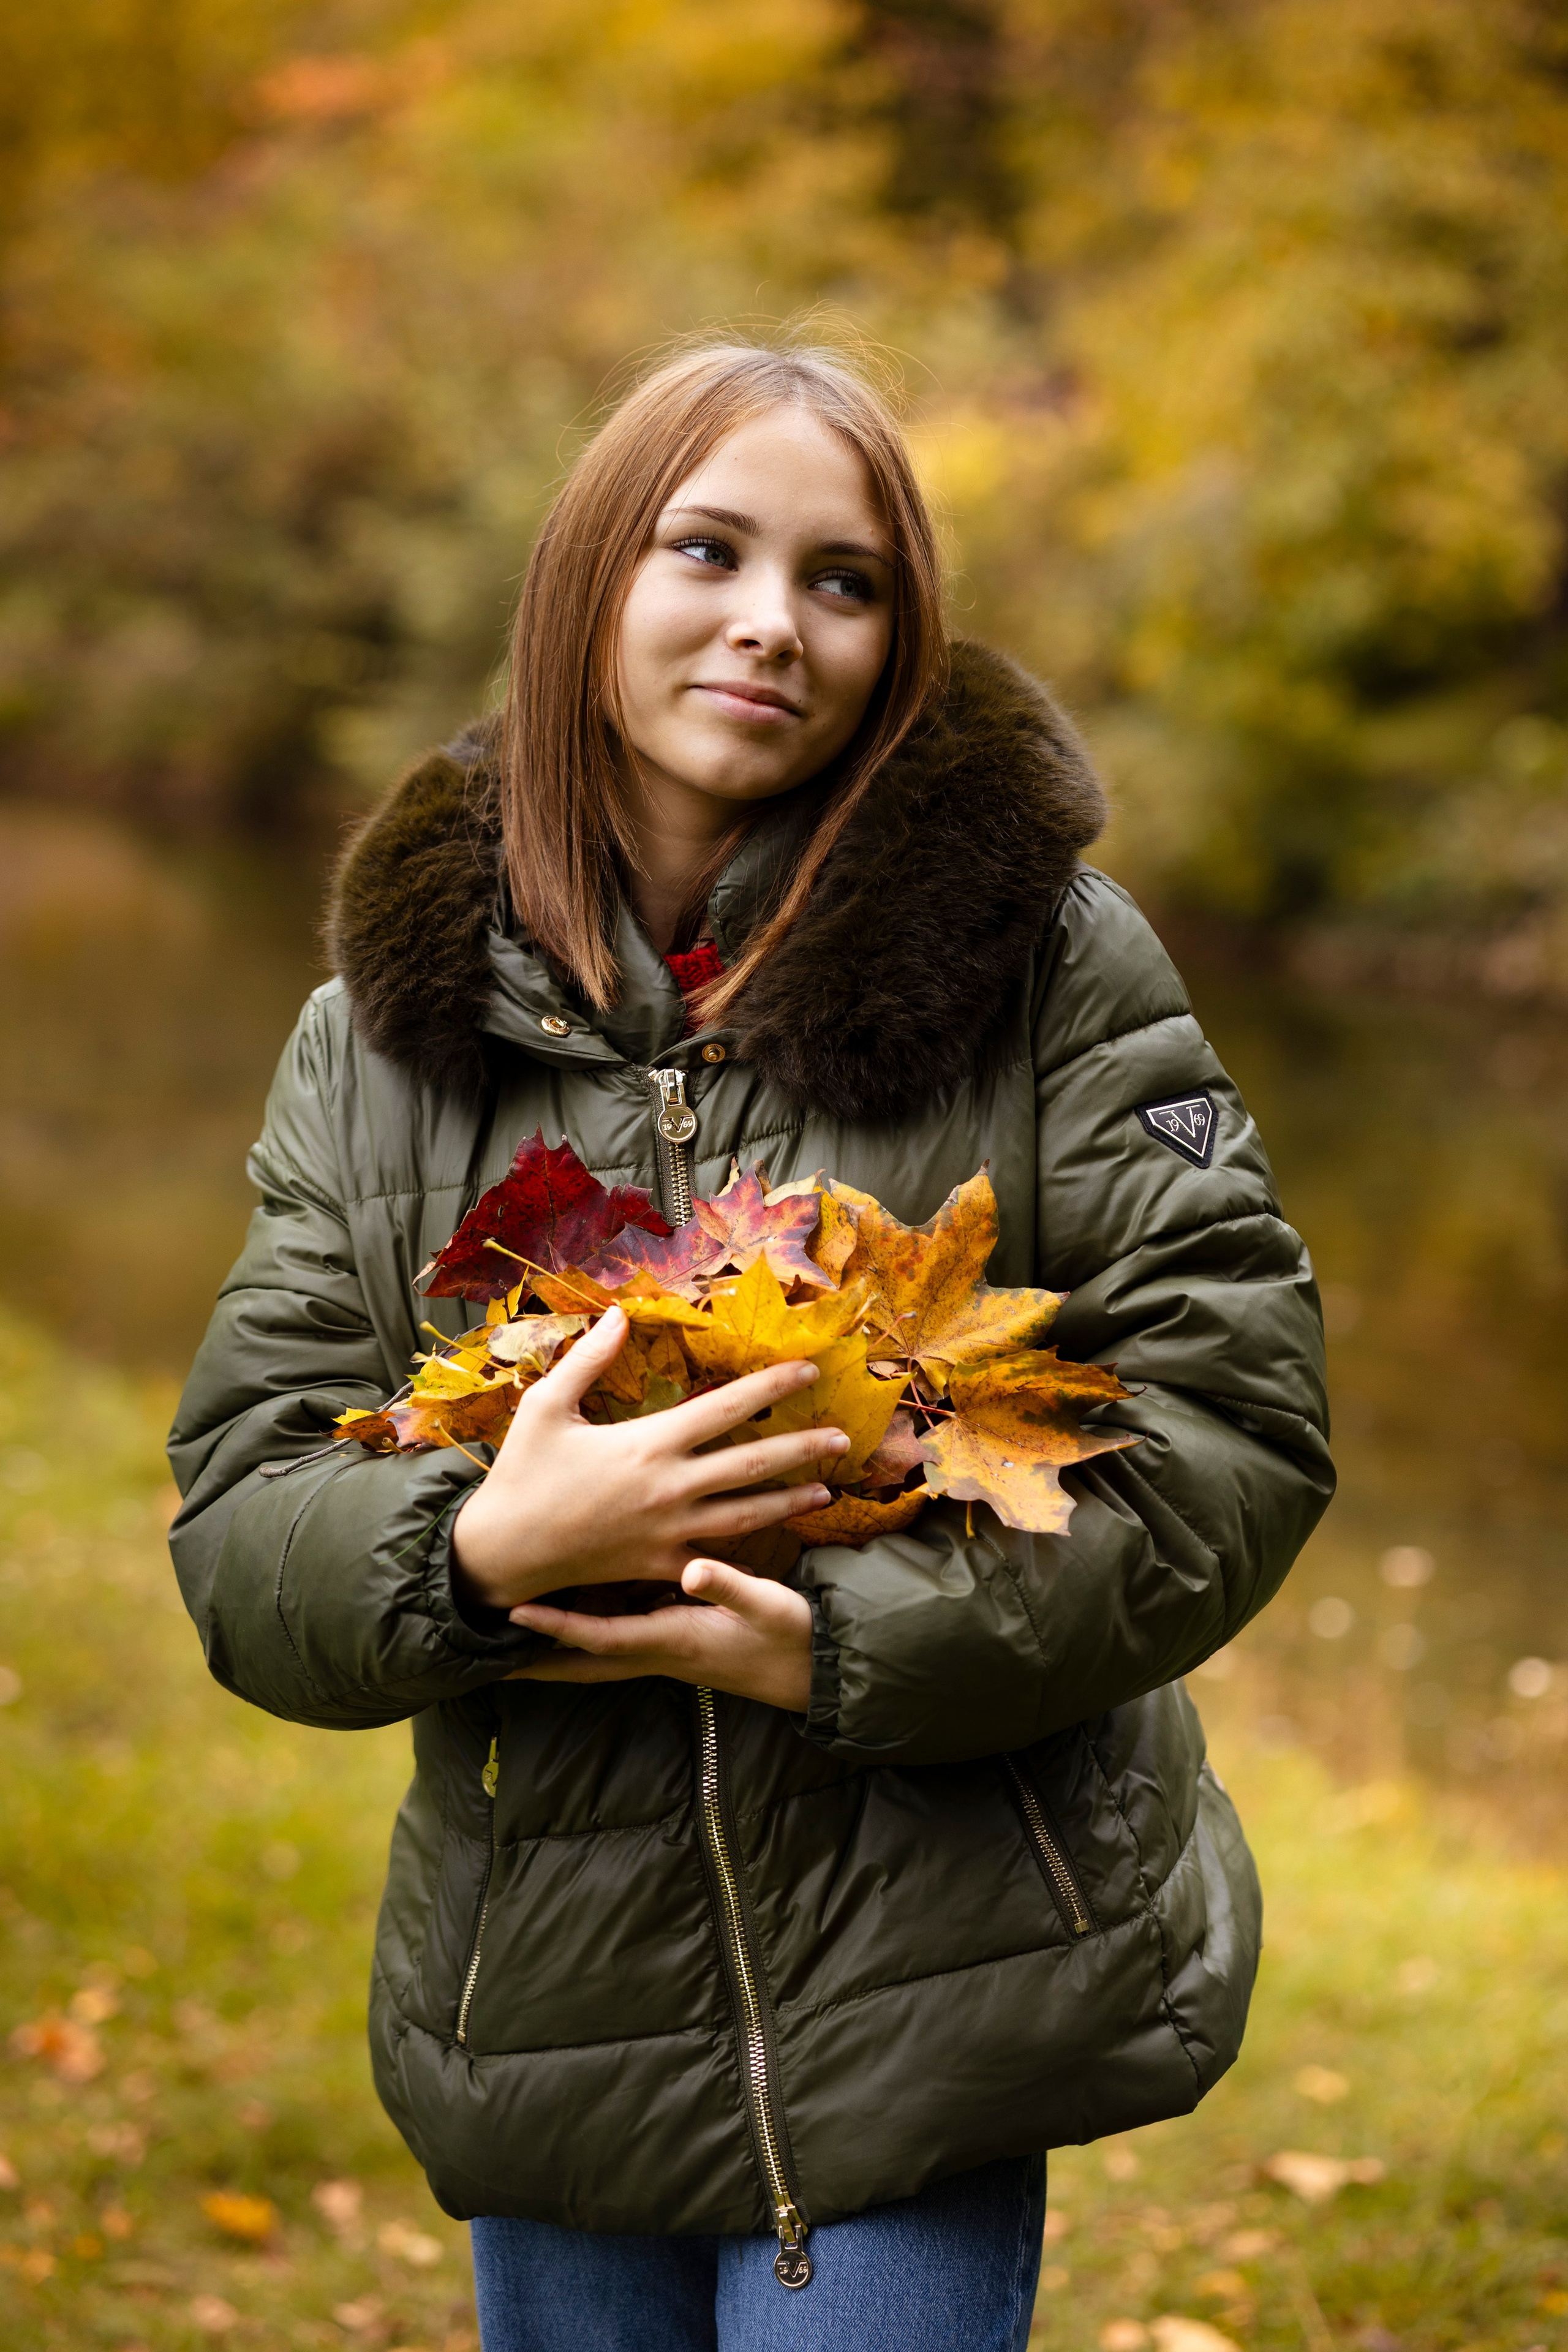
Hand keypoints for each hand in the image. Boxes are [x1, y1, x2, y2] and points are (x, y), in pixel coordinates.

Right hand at [449, 1305, 849, 1612]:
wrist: (504, 1554)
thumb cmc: (522, 1476)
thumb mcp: (546, 1406)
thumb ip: (589, 1359)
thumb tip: (621, 1314)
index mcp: (648, 1443)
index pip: (726, 1407)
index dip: (772, 1387)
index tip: (809, 1370)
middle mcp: (670, 1488)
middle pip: (753, 1464)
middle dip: (803, 1448)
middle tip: (843, 1436)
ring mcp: (670, 1532)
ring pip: (747, 1514)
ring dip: (791, 1501)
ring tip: (826, 1489)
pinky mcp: (661, 1566)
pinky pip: (717, 1558)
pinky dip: (751, 1550)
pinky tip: (776, 1545)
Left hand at [507, 1560, 813, 1709]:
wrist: (814, 1670)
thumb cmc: (790, 1637)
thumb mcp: (766, 1605)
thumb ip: (731, 1586)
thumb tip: (694, 1569)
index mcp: (672, 1639)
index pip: (600, 1636)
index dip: (557, 1625)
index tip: (515, 1614)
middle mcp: (659, 1651)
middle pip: (582, 1660)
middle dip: (536, 1657)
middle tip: (488, 1650)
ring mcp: (665, 1652)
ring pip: (595, 1653)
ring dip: (555, 1648)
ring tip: (515, 1633)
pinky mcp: (675, 1644)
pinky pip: (617, 1642)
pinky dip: (587, 1636)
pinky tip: (575, 1616)